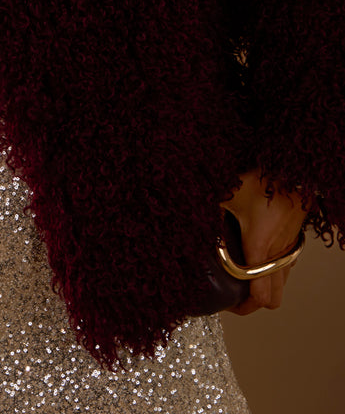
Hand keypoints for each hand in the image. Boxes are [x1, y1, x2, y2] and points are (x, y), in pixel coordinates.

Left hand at [220, 169, 306, 314]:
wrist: (293, 170)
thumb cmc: (263, 181)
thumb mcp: (228, 192)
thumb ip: (206, 204)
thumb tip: (184, 208)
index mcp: (260, 249)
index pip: (259, 296)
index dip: (242, 308)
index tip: (226, 303)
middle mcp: (278, 255)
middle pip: (273, 299)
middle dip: (254, 304)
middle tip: (235, 296)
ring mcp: (289, 250)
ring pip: (282, 284)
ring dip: (265, 287)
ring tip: (243, 278)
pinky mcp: (294, 240)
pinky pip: (286, 267)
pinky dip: (273, 272)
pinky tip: (257, 257)